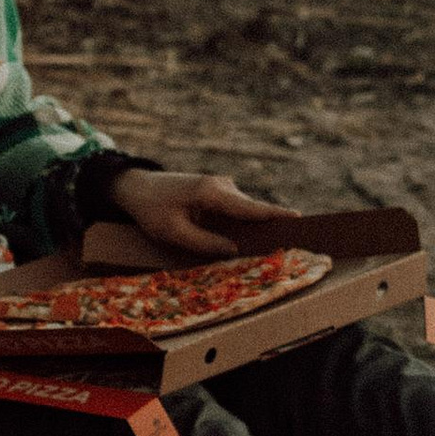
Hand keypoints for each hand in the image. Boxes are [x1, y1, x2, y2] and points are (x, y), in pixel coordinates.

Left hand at [108, 168, 306, 260]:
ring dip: (253, 226)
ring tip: (270, 244)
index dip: (274, 215)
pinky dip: (243, 222)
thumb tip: (234, 250)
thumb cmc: (152, 210)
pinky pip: (237, 209)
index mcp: (211, 192)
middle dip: (268, 226)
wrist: (136, 187)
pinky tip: (248, 238)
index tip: (298, 218)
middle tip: (287, 243)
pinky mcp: (217, 191)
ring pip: (244, 210)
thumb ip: (204, 243)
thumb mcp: (173, 233)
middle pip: (251, 210)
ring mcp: (221, 186)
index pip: (249, 207)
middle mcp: (221, 185)